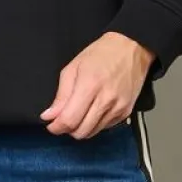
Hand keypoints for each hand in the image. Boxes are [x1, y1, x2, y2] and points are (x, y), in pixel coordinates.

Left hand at [40, 32, 156, 138]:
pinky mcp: (125, 112)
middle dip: (68, 129)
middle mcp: (106, 99)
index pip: (69, 120)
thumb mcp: (73, 68)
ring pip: (92, 132)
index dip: (56, 127)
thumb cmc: (102, 54)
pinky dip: (95, 124)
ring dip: (81, 128)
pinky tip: (93, 111)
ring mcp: (118, 107)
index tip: (51, 125)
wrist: (131, 49)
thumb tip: (50, 115)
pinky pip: (104, 128)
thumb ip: (61, 95)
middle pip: (81, 131)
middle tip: (64, 119)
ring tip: (79, 114)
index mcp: (90, 85)